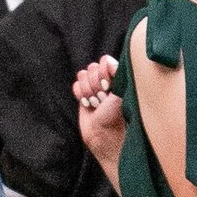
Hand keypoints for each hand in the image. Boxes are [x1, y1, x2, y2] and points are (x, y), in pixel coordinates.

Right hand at [72, 59, 126, 175]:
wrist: (103, 135)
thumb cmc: (116, 116)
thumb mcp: (120, 93)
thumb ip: (117, 73)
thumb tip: (108, 61)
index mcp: (118, 76)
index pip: (104, 61)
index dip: (103, 73)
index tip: (108, 88)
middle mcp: (106, 79)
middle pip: (92, 67)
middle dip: (96, 85)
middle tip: (102, 99)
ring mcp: (94, 87)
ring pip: (82, 75)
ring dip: (88, 91)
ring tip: (96, 104)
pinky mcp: (84, 94)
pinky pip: (76, 85)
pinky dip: (80, 95)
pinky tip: (88, 104)